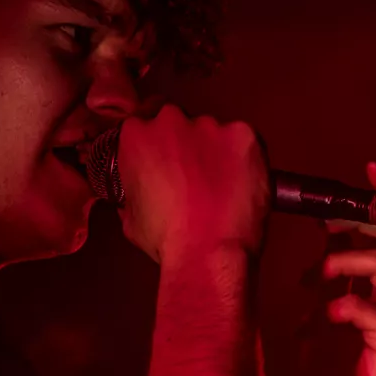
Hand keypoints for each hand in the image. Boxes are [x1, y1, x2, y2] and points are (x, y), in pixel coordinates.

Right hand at [117, 105, 270, 264]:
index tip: (165, 157)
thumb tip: (140, 193)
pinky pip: (244, 140)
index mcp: (137, 137)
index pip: (144, 122)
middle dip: (186, 145)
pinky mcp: (243, 135)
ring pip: (213, 132)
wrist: (209, 253)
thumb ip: (133, 192)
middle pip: (179, 122)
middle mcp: (171, 122)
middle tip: (193, 176)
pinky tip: (240, 183)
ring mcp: (210, 126)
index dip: (157, 143)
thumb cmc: (170, 241)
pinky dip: (244, 157)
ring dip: (216, 152)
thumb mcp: (130, 218)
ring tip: (220, 187)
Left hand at [311, 162, 375, 375]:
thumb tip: (327, 219)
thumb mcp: (330, 303)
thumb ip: (338, 265)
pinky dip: (337, 306)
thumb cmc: (334, 374)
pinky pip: (368, 306)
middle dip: (361, 219)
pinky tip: (318, 321)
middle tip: (323, 217)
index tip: (369, 168)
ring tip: (307, 284)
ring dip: (336, 265)